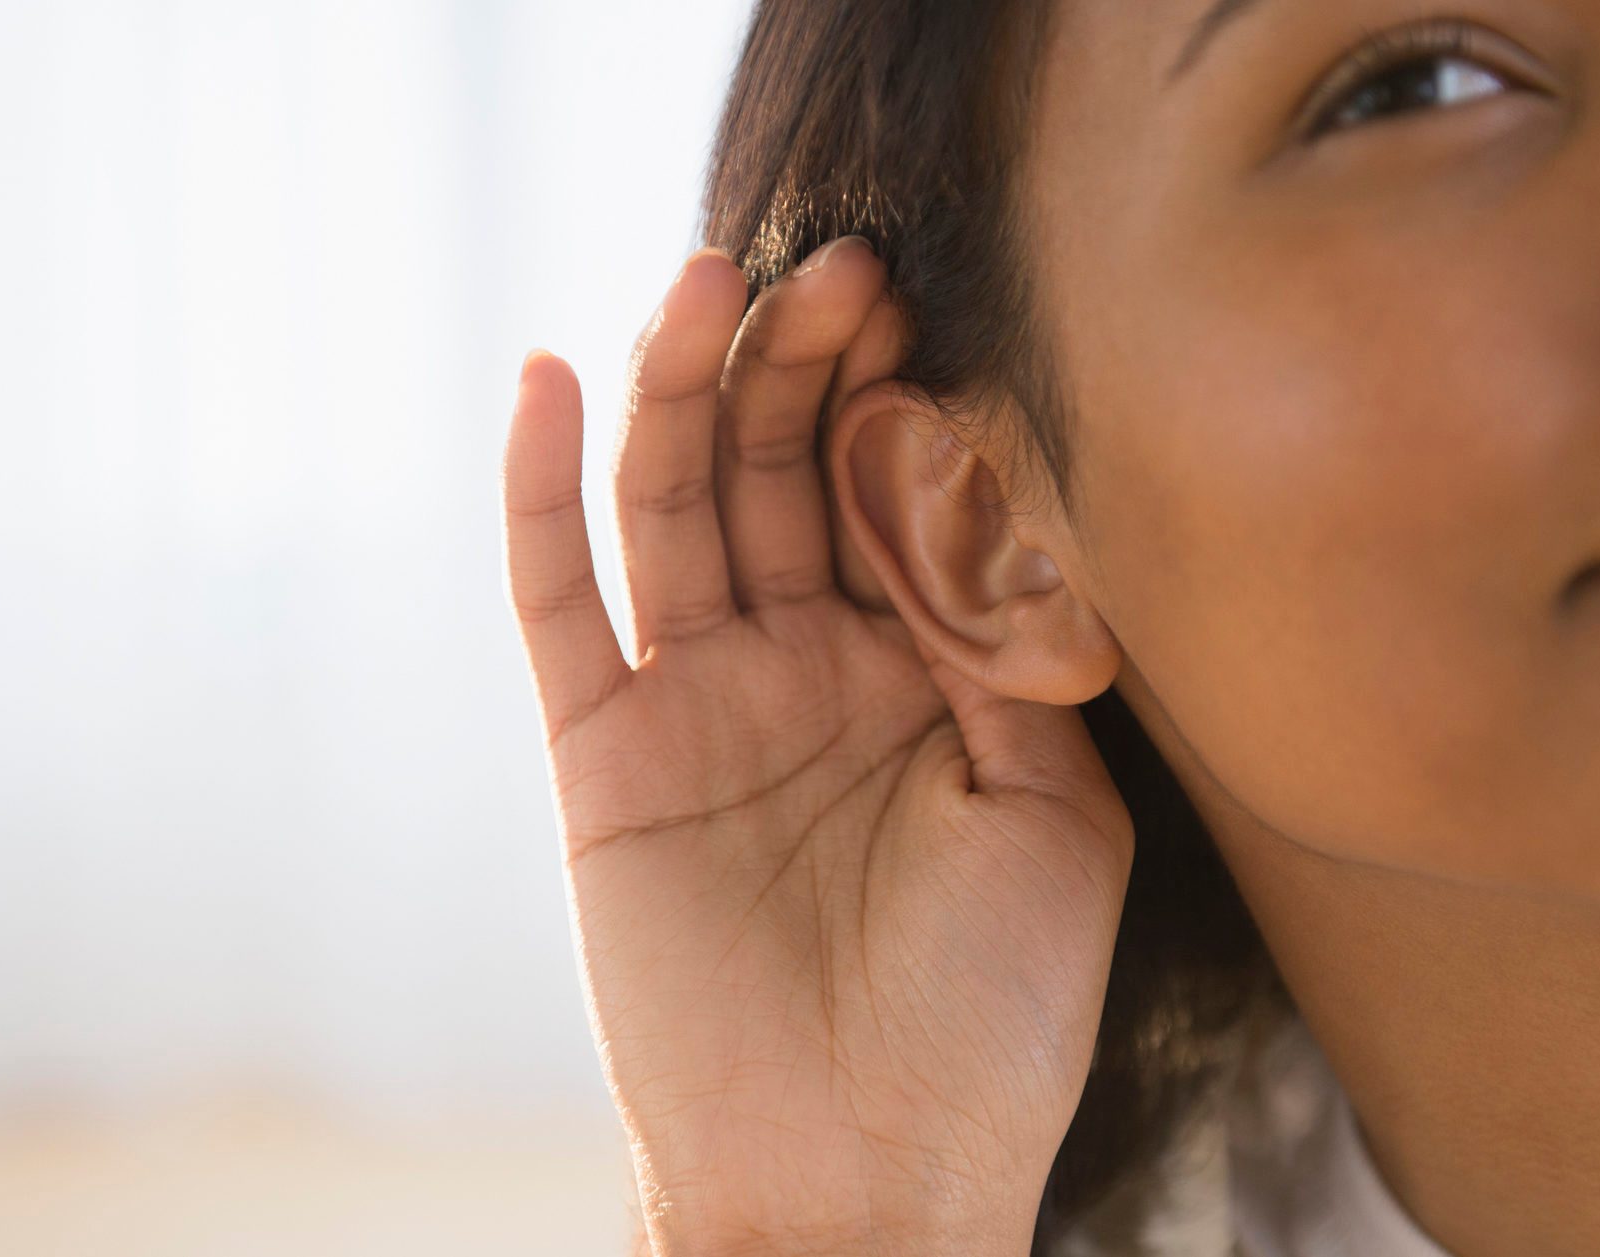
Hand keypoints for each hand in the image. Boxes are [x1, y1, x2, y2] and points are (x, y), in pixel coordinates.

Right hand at [501, 238, 1134, 1256]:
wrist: (860, 1174)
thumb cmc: (986, 1019)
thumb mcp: (1054, 814)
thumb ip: (1007, 653)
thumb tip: (975, 490)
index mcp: (913, 679)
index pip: (888, 498)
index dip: (897, 398)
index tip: (917, 301)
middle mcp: (799, 672)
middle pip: (779, 475)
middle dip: (801, 365)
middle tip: (834, 265)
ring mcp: (696, 707)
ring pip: (672, 510)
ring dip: (681, 389)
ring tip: (700, 277)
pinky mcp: (603, 759)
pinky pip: (559, 607)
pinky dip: (544, 495)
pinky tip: (556, 384)